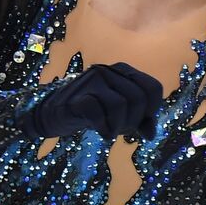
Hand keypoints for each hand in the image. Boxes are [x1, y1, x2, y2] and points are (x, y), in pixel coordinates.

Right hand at [17, 62, 164, 141]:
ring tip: (112, 131)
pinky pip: (98, 113)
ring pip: (120, 105)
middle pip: (138, 98)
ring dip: (120, 126)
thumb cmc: (91, 111)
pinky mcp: (76, 98)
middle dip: (135, 121)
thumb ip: (138, 119)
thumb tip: (151, 134)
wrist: (53, 113)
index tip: (142, 122)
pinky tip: (103, 133)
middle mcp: (108, 71)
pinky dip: (105, 129)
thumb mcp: (119, 114)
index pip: (153, 87)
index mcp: (122, 70)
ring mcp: (90, 82)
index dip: (152, 109)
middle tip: (124, 130)